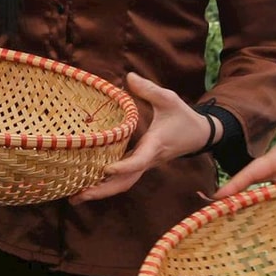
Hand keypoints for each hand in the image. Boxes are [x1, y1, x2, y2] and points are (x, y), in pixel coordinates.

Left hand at [73, 74, 214, 202]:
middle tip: (77, 197)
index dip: (124, 166)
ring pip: (123, 184)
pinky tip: (86, 187)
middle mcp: (148, 159)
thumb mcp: (170, 99)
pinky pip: (123, 179)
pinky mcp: (141, 164)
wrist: (200, 135)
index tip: (106, 169)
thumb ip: (149, 89)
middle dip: (102, 191)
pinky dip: (106, 185)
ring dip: (101, 192)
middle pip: (125, 182)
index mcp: (155, 145)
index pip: (139, 160)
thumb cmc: (183, 117)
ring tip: (75, 198)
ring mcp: (144, 164)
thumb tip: (128, 77)